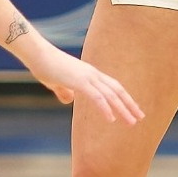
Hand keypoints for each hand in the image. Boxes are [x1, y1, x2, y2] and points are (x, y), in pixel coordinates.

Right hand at [22, 42, 142, 124]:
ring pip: (110, 95)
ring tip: (132, 122)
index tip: (133, 108)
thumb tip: (69, 100)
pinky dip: (106, 108)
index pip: (112, 86)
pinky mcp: (79, 82)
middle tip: (140, 117)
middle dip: (129, 104)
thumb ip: (64, 91)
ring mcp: (87, 77)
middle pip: (117, 90)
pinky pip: (97, 97)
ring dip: (122, 109)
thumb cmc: (44, 66)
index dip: (123, 97)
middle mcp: (92, 74)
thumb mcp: (56, 82)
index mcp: (89, 74)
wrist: (37, 54)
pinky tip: (112, 119)